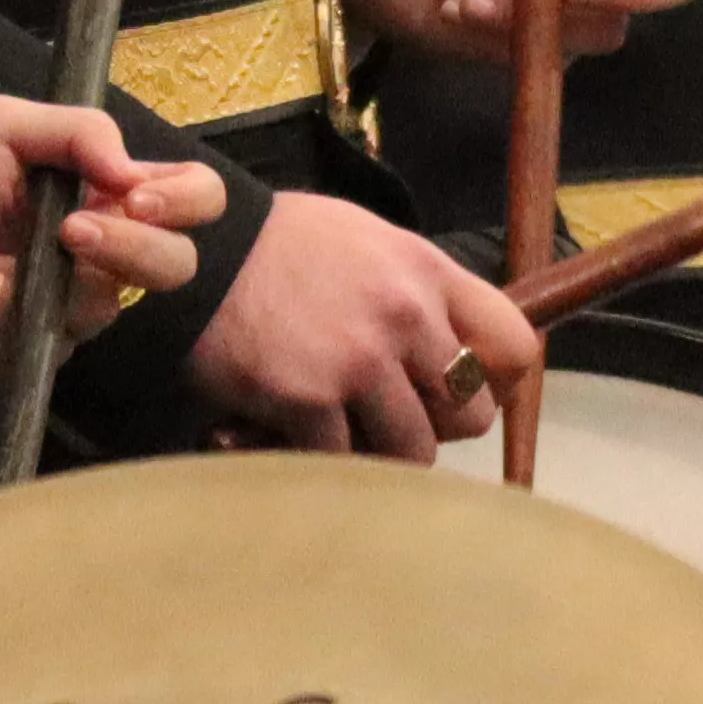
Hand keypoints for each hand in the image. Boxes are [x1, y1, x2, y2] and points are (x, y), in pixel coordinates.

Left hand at [0, 100, 225, 375]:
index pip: (196, 198)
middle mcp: (105, 252)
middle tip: (74, 228)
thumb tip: (133, 170)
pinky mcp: (35, 349)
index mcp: (110, 191)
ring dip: (45, 271)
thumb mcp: (4, 126)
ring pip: (106, 305)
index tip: (137, 192)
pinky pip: (38, 331)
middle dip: (133, 246)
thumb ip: (78, 130)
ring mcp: (73, 306)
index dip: (187, 199)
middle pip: (176, 265)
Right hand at [184, 190, 532, 458]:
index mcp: (425, 271)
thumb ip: (414, 291)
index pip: (514, 345)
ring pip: (412, 451)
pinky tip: (287, 432)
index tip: (461, 395)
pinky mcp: (308, 399)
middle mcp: (404, 314)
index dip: (497, 384)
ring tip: (336, 428)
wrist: (188, 244)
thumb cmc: (276, 245)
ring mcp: (358, 359)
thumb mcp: (365, 241)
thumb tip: (447, 350)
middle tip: (388, 417)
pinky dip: (317, 459)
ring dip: (377, 452)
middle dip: (435, 426)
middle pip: (470, 414)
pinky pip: (341, 462)